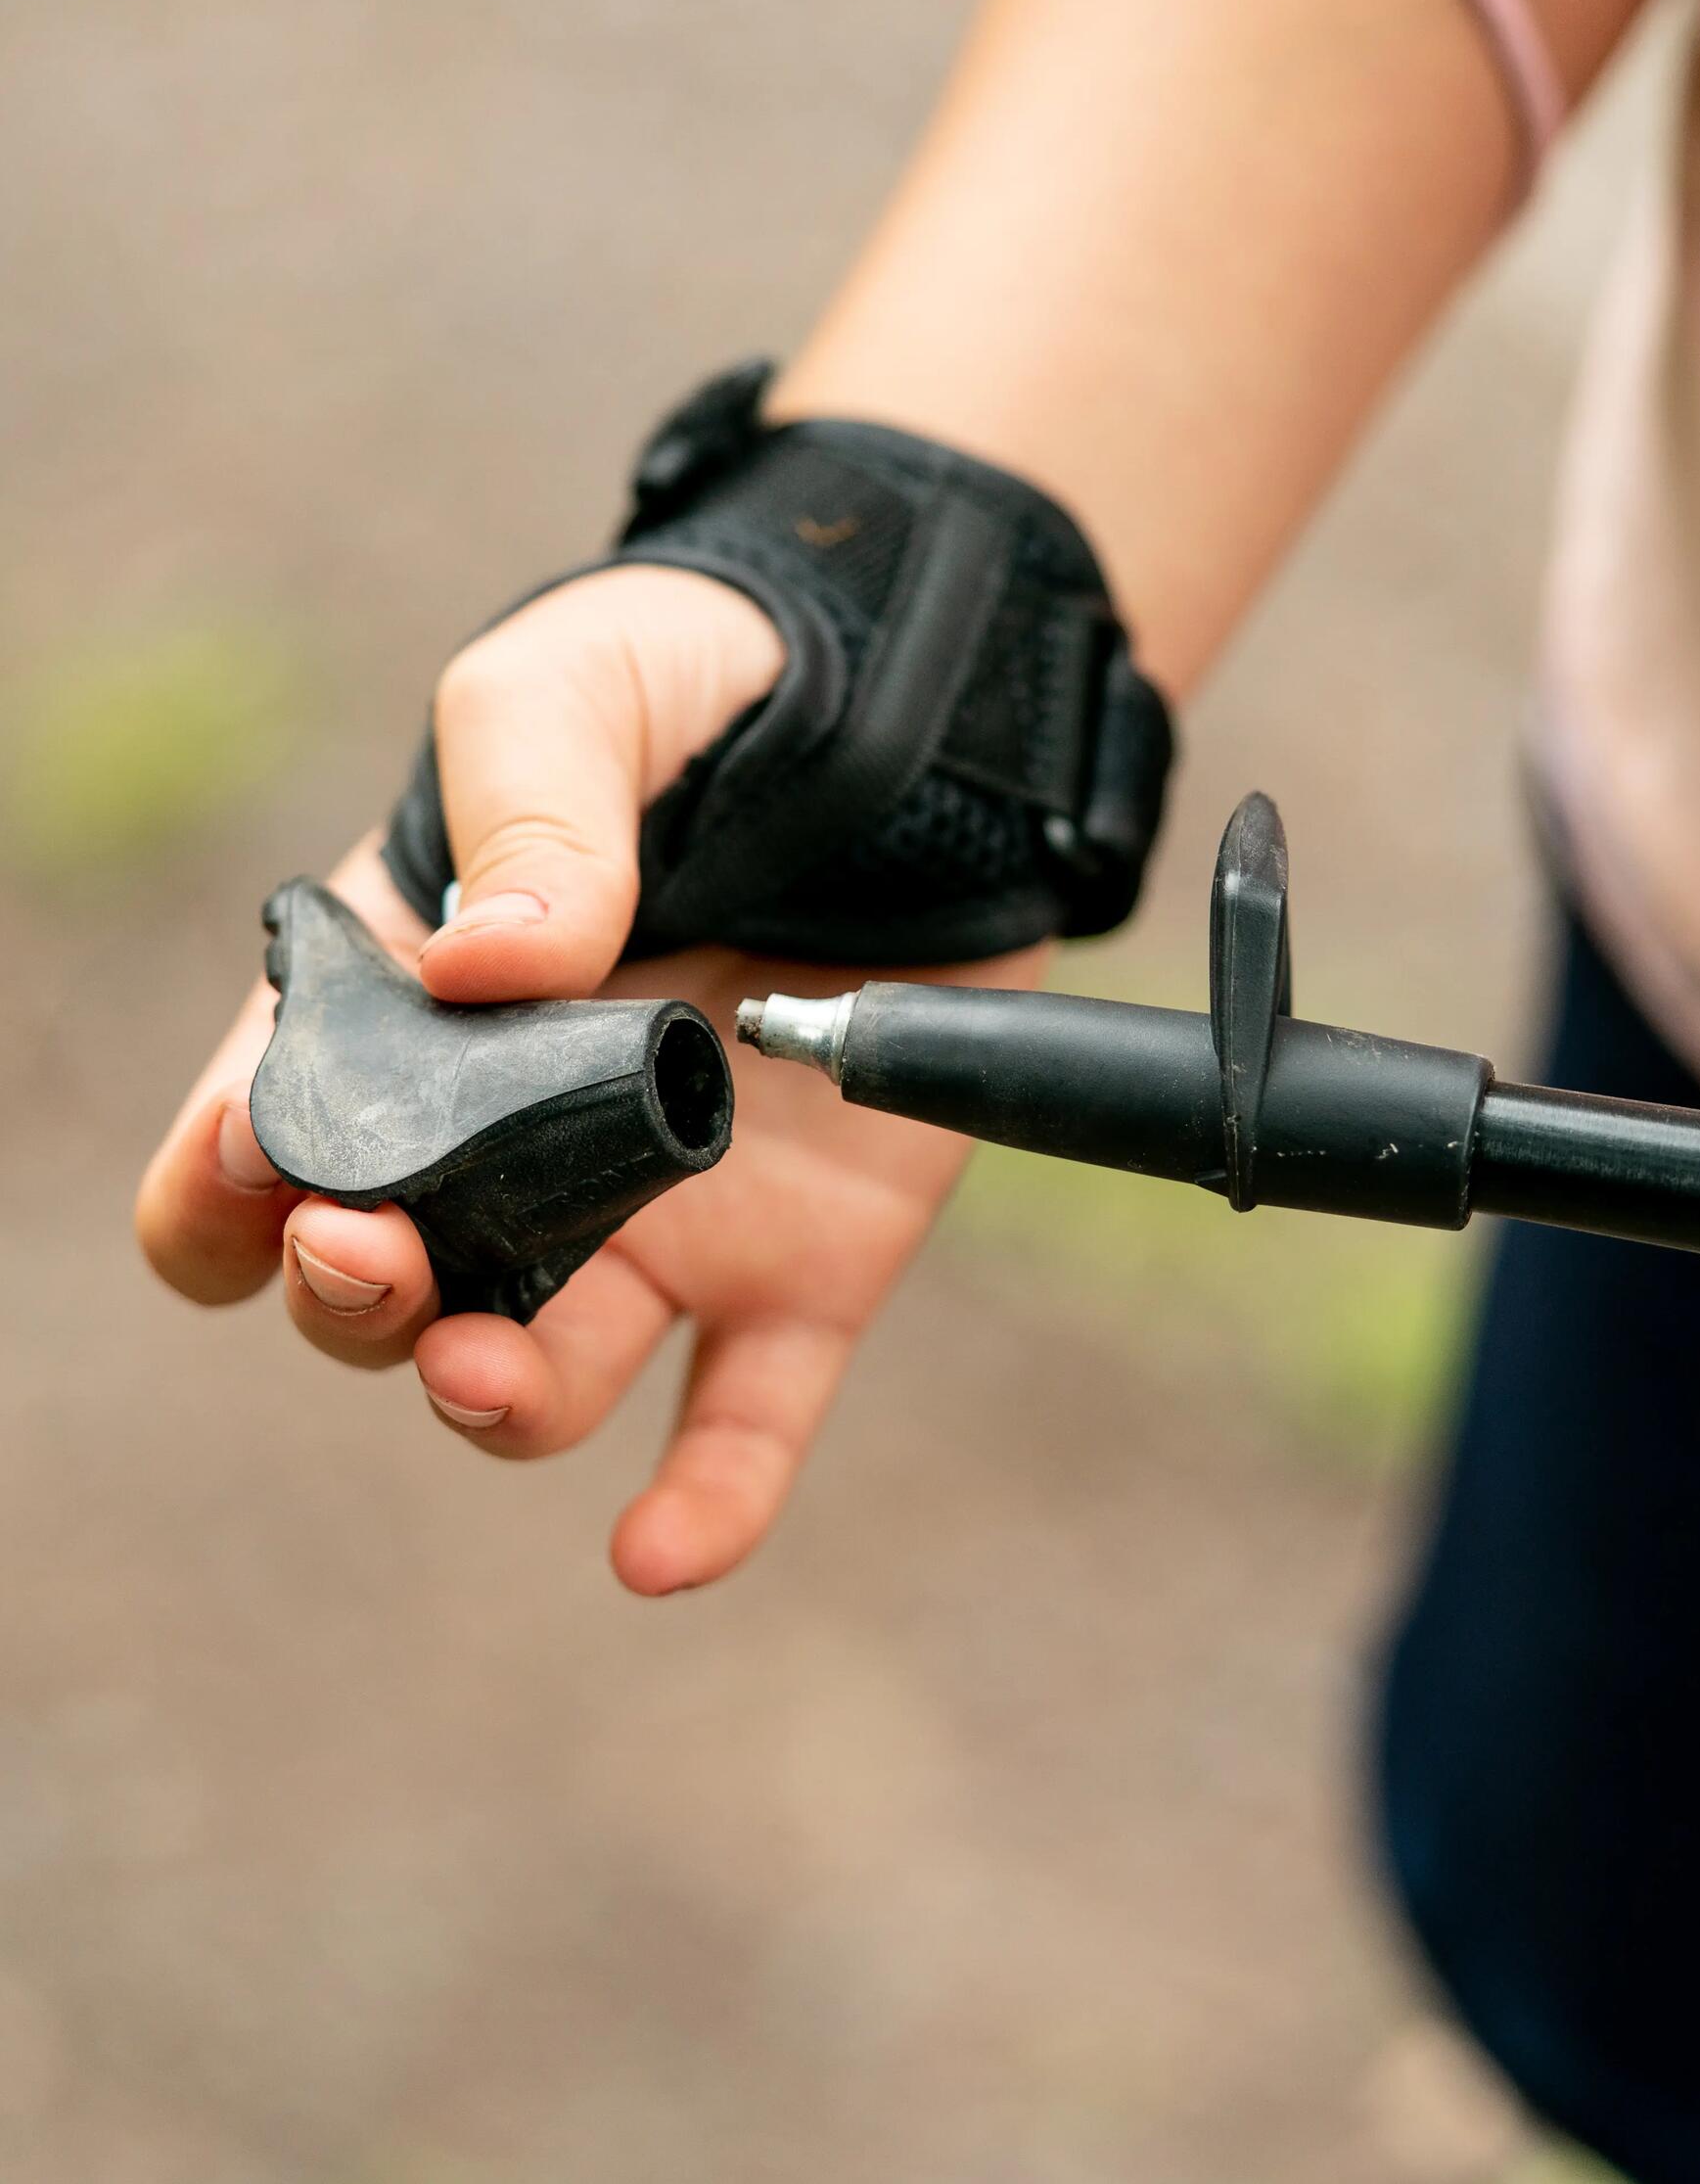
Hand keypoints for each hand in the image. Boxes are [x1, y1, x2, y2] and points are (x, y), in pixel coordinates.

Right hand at [137, 565, 1039, 1592]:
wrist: (938, 718)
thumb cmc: (720, 679)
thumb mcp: (591, 683)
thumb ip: (528, 802)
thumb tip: (492, 968)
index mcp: (416, 1015)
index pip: (256, 1151)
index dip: (227, 1186)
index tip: (254, 1170)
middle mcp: (514, 1145)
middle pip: (378, 1293)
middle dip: (350, 1298)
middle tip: (371, 1251)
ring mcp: (655, 1216)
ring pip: (539, 1374)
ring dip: (492, 1400)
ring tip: (484, 1368)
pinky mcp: (804, 1263)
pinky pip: (744, 1418)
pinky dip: (709, 1500)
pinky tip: (660, 1555)